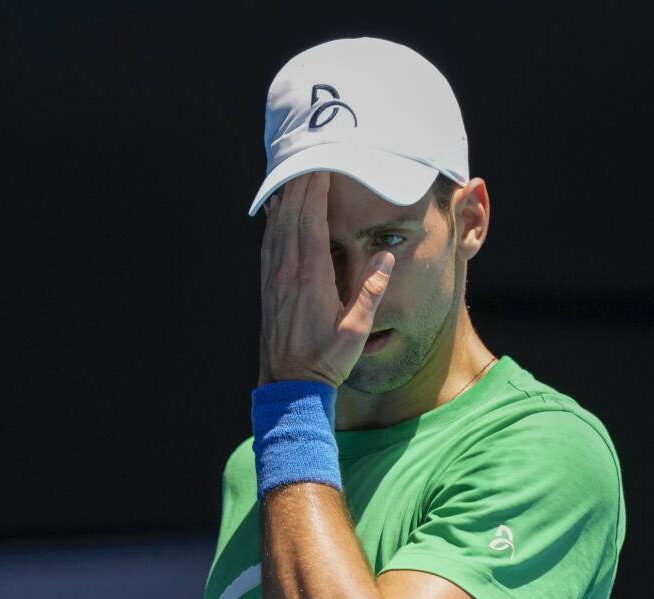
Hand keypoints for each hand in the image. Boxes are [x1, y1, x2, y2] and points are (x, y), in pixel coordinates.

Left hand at [258, 171, 393, 386]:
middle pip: (290, 217)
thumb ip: (371, 292)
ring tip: (291, 173)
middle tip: (308, 156)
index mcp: (311, 278)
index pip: (310, 222)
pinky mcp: (268, 289)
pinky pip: (269, 246)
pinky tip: (274, 211)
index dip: (314, 191)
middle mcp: (288, 274)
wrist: (289, 386)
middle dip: (299, 185)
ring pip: (276, 229)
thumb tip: (385, 256)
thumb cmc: (326, 360)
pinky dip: (272, 223)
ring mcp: (274, 281)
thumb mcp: (357, 330)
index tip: (320, 165)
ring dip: (284, 199)